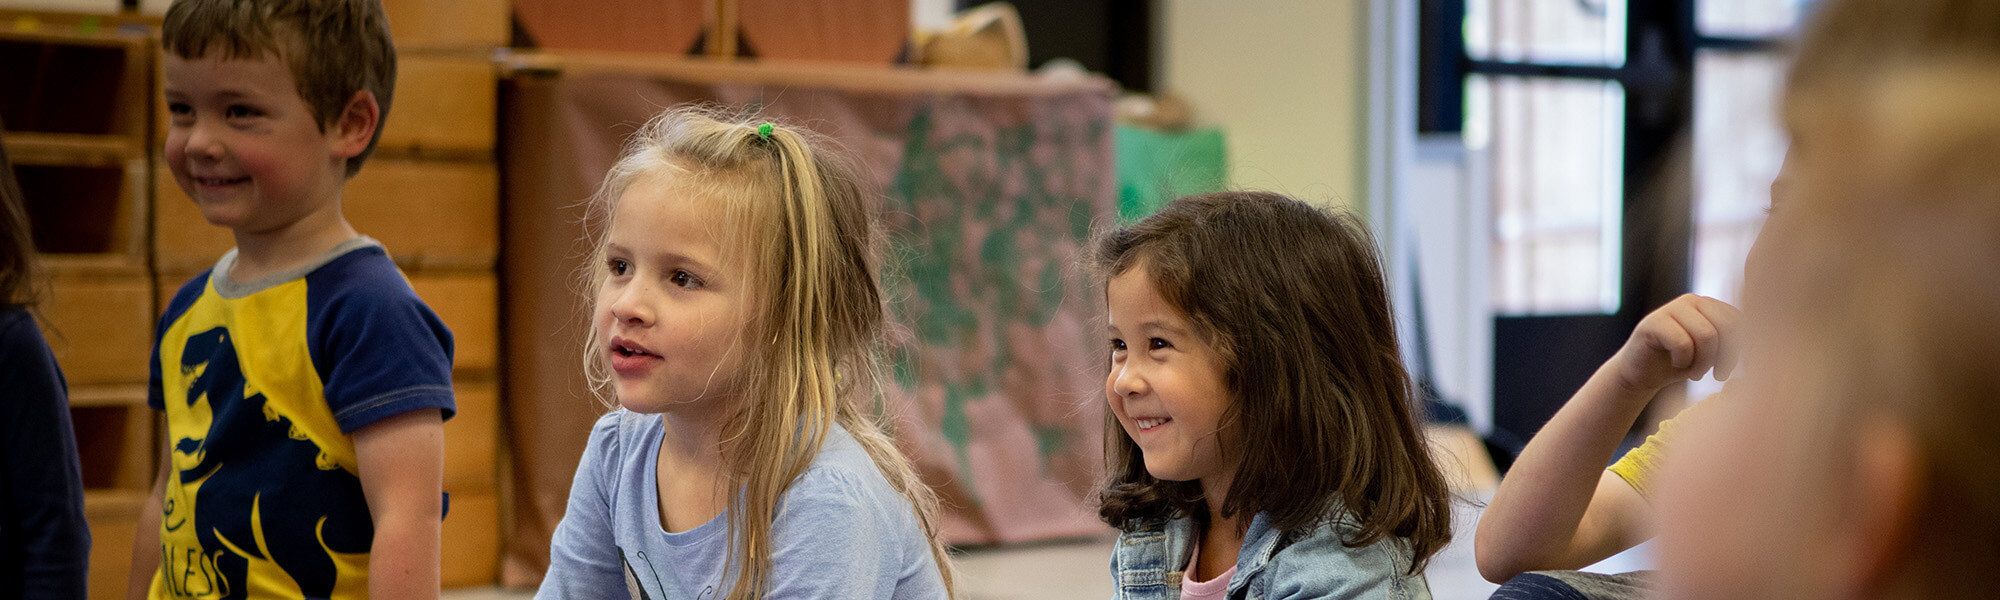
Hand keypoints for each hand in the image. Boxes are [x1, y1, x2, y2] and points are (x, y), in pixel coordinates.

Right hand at [1613, 294, 1742, 392]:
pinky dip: (1683, 361)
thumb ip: (1730, 342)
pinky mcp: (1652, 322)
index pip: (1740, 320)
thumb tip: (1763, 345)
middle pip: (1726, 325)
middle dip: (1726, 356)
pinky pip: (1682, 343)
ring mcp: (1671, 309)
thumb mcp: (1712, 352)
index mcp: (1711, 305)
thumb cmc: (1680, 364)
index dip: (1741, 348)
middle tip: (1717, 375)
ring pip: (1706, 335)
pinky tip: (1677, 365)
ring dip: (1703, 362)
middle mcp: (1692, 301)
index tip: (1731, 370)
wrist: (1640, 373)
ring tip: (1695, 373)